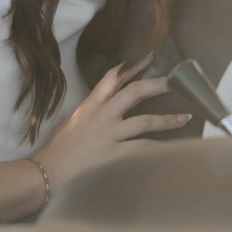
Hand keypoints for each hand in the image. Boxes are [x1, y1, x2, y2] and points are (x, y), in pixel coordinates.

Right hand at [32, 64, 190, 188]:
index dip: (132, 65)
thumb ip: (91, 113)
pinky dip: (160, 149)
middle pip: (135, 92)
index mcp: (90, 106)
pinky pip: (143, 150)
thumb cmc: (56, 152)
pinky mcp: (115, 156)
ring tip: (185, 118)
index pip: (113, 78)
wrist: (46, 174)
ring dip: (168, 120)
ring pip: (145, 121)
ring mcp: (109, 135)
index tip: (149, 57)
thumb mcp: (71, 123)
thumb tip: (107, 108)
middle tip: (177, 81)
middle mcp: (102, 116)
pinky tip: (174, 150)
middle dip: (159, 85)